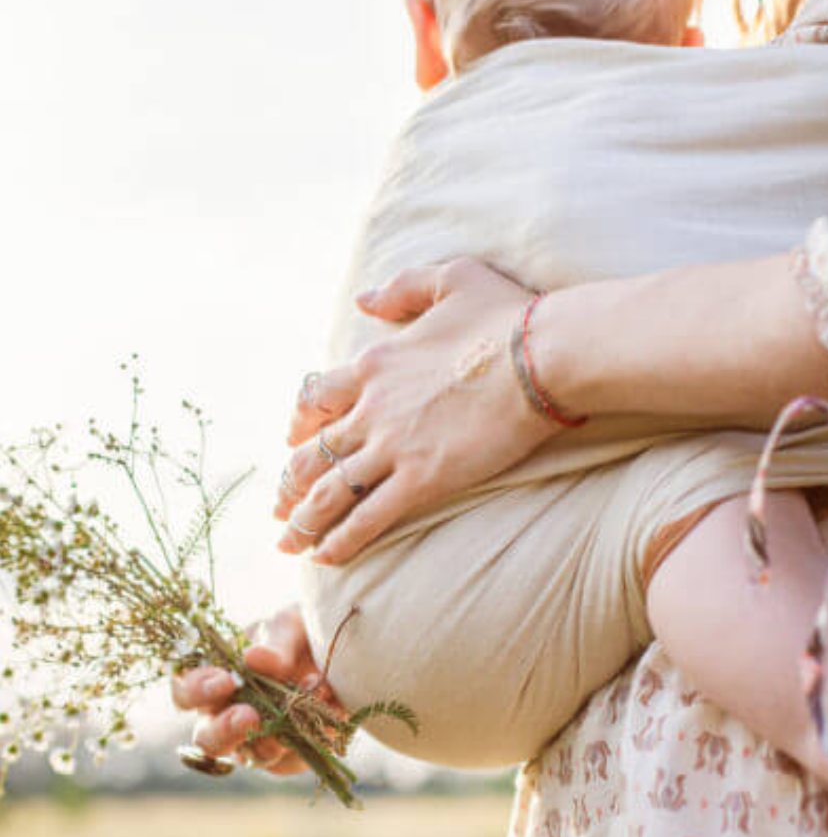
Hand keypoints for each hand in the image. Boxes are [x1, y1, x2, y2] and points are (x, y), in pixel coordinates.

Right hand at [170, 604, 335, 775]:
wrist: (343, 654)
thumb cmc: (301, 633)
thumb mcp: (291, 626)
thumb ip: (275, 642)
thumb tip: (253, 657)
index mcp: (215, 677)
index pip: (185, 692)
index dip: (196, 691)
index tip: (224, 681)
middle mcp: (226, 715)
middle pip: (207, 739)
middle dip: (225, 730)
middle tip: (249, 715)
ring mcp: (256, 739)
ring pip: (251, 756)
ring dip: (278, 734)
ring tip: (311, 700)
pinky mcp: (288, 755)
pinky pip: (291, 760)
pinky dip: (310, 737)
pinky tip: (330, 710)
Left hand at [274, 258, 558, 564]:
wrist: (540, 356)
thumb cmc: (506, 316)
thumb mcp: (452, 278)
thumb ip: (402, 288)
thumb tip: (363, 299)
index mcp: (375, 363)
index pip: (317, 398)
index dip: (299, 423)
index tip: (292, 441)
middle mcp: (372, 407)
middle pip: (312, 451)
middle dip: (290, 482)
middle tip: (279, 506)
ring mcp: (393, 446)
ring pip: (330, 489)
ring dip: (303, 519)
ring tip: (289, 542)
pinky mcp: (422, 478)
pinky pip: (368, 516)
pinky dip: (341, 540)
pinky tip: (324, 558)